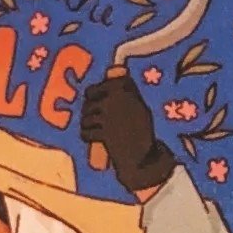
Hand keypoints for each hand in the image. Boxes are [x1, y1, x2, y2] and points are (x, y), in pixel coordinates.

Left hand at [80, 72, 176, 196]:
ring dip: (89, 125)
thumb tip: (107, 76)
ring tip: (99, 131)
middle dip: (89, 111)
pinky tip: (97, 140)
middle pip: (87, 103)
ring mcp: (109, 115)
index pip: (93, 89)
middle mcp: (116, 98)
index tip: (98, 104)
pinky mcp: (104, 132)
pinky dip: (88, 137)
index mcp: (124, 87)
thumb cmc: (142, 131)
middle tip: (97, 120)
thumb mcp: (137, 106)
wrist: (146, 156)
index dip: (93, 97)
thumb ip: (122, 92)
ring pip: (86, 118)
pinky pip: (86, 132)